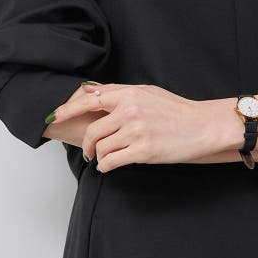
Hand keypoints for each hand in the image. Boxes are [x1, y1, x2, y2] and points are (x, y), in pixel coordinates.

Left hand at [46, 83, 213, 171]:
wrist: (202, 126)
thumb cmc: (176, 110)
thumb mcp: (148, 92)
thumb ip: (119, 92)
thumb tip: (89, 91)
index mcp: (130, 93)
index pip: (90, 99)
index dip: (68, 109)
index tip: (55, 117)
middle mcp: (130, 110)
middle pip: (92, 130)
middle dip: (86, 144)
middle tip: (89, 151)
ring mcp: (136, 131)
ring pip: (101, 148)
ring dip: (99, 157)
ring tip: (105, 159)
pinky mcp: (143, 151)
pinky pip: (112, 161)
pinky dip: (106, 166)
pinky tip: (111, 165)